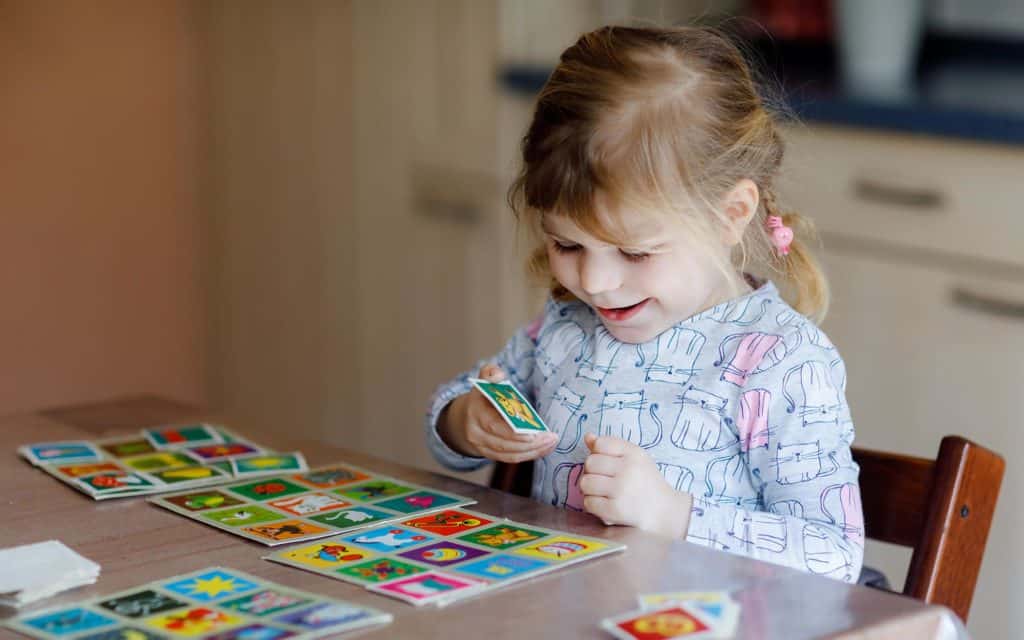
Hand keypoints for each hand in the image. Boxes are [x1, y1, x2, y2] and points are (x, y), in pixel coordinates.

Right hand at [438, 364, 557, 461]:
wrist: (464, 418)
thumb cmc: (481, 398)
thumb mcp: (483, 382)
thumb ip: (490, 373)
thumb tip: (498, 375)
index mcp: (475, 411)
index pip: (493, 425)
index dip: (513, 433)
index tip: (533, 433)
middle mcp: (476, 432)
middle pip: (504, 444)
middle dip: (529, 443)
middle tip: (550, 437)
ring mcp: (482, 446)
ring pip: (509, 454)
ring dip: (533, 450)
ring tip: (551, 442)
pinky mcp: (490, 455)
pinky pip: (511, 458)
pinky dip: (529, 455)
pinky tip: (544, 448)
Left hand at [579, 433, 692, 537]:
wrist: (664, 510)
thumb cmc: (646, 481)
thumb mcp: (634, 458)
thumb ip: (611, 446)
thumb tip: (588, 437)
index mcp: (634, 453)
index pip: (600, 444)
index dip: (597, 453)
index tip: (606, 464)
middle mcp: (628, 469)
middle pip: (590, 463)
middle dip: (591, 472)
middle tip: (602, 480)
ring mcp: (621, 490)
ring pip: (585, 483)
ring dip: (589, 489)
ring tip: (601, 492)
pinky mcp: (615, 510)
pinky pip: (588, 502)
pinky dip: (592, 504)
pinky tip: (603, 504)